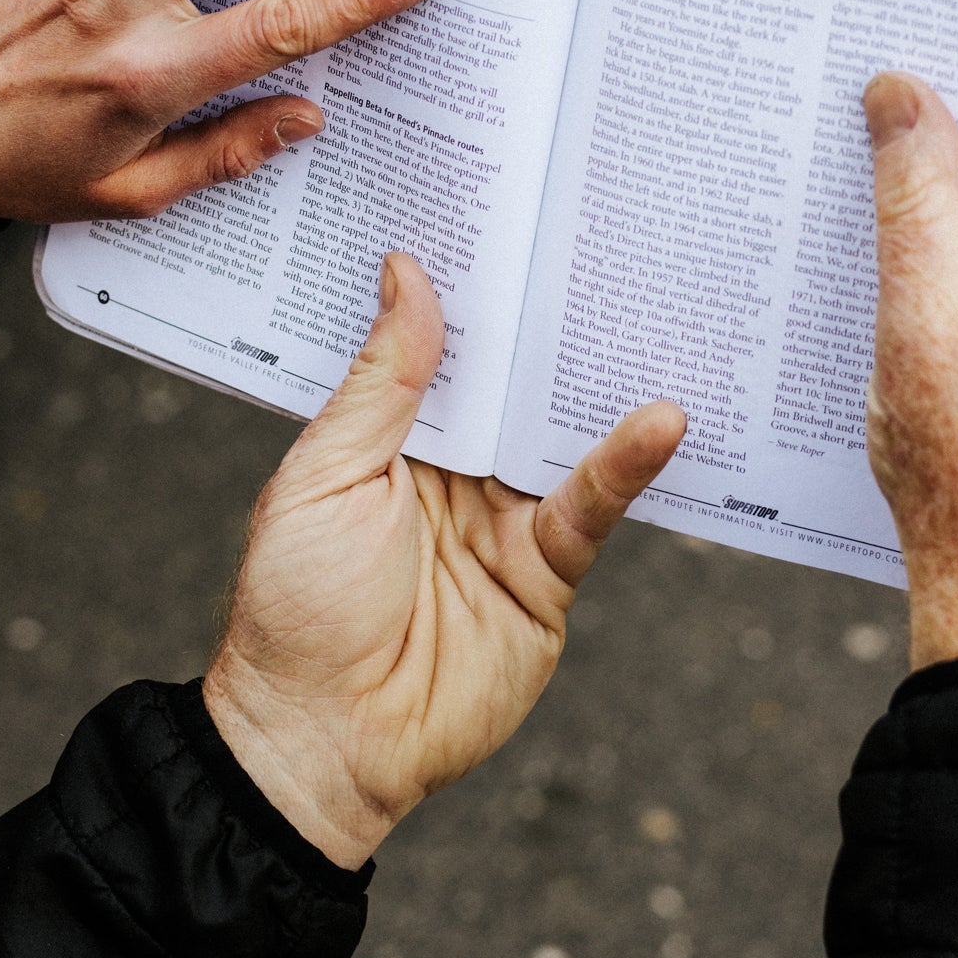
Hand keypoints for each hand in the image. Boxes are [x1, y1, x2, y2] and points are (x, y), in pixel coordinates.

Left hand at [203, 252, 685, 867]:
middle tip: (599, 235)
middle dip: (548, 318)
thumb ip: (381, 383)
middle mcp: (454, 467)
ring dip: (599, 378)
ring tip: (650, 304)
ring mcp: (504, 516)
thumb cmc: (296, 606)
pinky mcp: (548, 570)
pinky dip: (626, 462)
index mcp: (392, 436)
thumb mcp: (325, 476)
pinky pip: (591, 506)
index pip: (443, 345)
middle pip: (512, 380)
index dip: (472, 288)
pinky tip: (661, 419)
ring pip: (560, 431)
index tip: (507, 214)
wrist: (322, 744)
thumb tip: (407, 274)